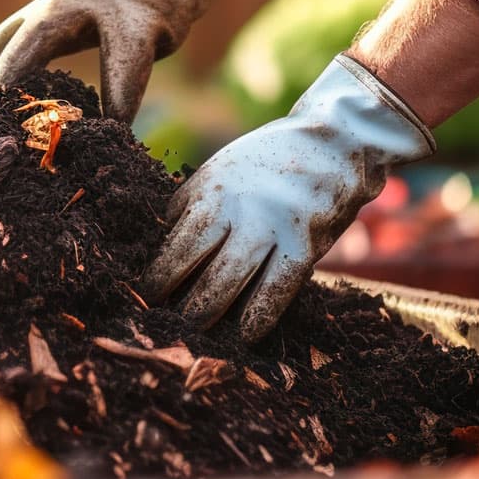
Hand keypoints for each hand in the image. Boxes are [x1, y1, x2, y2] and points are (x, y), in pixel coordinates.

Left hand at [138, 55, 434, 342]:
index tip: (145, 294)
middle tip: (167, 322)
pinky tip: (244, 335)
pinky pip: (277, 289)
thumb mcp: (220, 170)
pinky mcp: (305, 245)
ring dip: (210, 311)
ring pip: (232, 280)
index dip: (159, 274)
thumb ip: (190, 203)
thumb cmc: (266, 162)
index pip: (177, 242)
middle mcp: (240, 210)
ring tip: (195, 330)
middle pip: (200, 266)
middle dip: (180, 301)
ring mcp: (273, 228)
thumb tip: (160, 243)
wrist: (333, 144)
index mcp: (213, 191)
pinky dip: (259, 316)